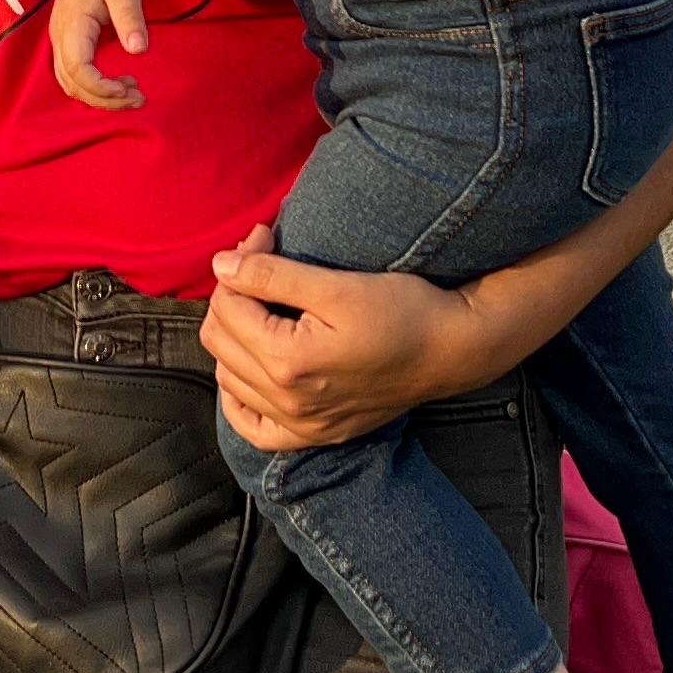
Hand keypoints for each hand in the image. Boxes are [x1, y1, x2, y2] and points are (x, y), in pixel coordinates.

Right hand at [46, 0, 148, 110]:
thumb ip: (129, 17)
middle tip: (139, 98)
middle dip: (103, 99)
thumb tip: (138, 50)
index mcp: (72, 23)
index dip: (100, 87)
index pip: (77, 68)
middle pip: (71, 83)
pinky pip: (73, 74)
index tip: (128, 88)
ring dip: (98, 96)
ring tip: (132, 93)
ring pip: (70, 83)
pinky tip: (118, 84)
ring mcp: (61, 39)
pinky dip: (93, 87)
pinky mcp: (68, 41)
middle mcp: (60, 35)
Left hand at [197, 225, 510, 448]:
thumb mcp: (337, 285)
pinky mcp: (314, 434)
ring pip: (228, 378)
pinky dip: (240, 397)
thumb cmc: (405, 311)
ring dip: (233, 338)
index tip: (262, 238)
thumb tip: (221, 264)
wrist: (452, 349)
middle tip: (259, 263)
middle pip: (220, 341)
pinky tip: (250, 369)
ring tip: (260, 306)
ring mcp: (301, 424)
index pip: (228, 307)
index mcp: (289, 362)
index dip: (238, 263)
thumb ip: (272, 274)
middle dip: (232, 295)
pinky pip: (252, 427)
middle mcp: (289, 402)